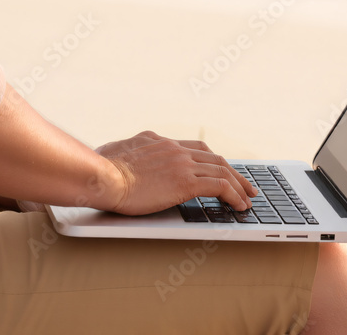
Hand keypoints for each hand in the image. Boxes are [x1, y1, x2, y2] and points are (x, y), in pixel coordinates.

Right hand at [94, 131, 257, 215]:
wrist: (101, 176)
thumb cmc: (99, 170)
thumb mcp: (112, 153)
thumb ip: (122, 153)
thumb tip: (113, 155)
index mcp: (157, 140)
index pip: (194, 147)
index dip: (211, 160)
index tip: (221, 169)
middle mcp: (172, 147)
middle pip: (213, 157)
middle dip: (233, 171)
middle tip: (245, 184)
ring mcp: (181, 162)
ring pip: (222, 169)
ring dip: (239, 185)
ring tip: (248, 198)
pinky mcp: (185, 181)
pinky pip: (220, 186)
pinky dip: (234, 195)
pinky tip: (239, 206)